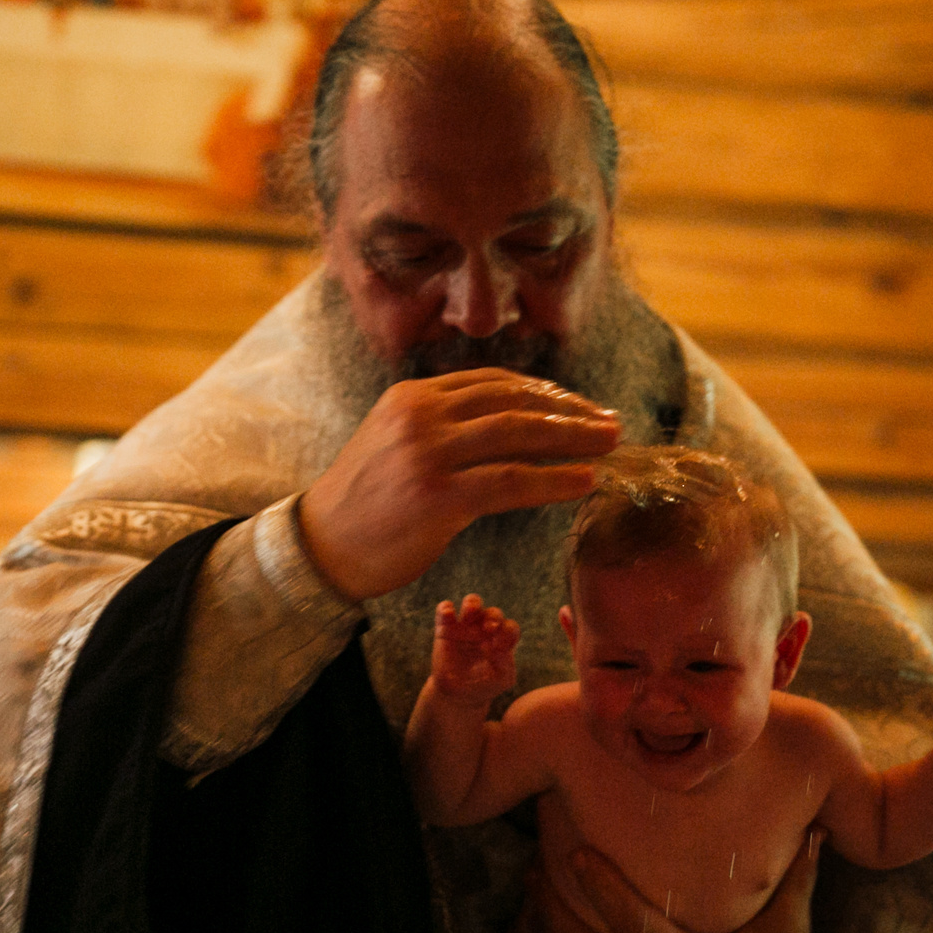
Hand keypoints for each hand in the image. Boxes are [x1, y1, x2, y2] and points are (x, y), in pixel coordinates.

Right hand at [300, 370, 619, 602]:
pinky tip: (583, 482)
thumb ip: (444, 429)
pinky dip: (554, 479)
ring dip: (572, 438)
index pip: (495, 384)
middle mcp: (421, 415)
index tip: (582, 407)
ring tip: (609, 446)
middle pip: (514, 401)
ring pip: (518, 433)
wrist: (321, 549)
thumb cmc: (366, 506)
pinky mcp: (438, 495)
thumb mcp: (398, 446)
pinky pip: (511, 481)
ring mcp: (428, 453)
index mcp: (413, 398)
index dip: (547, 394)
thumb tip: (512, 430)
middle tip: (611, 423)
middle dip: (571, 411)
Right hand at [432, 594, 519, 698]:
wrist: (458, 695)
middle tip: (489, 628)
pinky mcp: (445, 629)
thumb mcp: (501, 678)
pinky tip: (448, 614)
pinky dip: (446, 608)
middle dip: (493, 616)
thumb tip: (495, 646)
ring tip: (470, 611)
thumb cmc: (484, 686)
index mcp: (502, 639)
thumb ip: (505, 663)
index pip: (509, 627)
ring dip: (472, 603)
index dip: (507, 632)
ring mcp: (465, 627)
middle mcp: (485, 629)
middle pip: (493, 612)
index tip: (499, 646)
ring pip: (472, 603)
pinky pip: (445, 611)